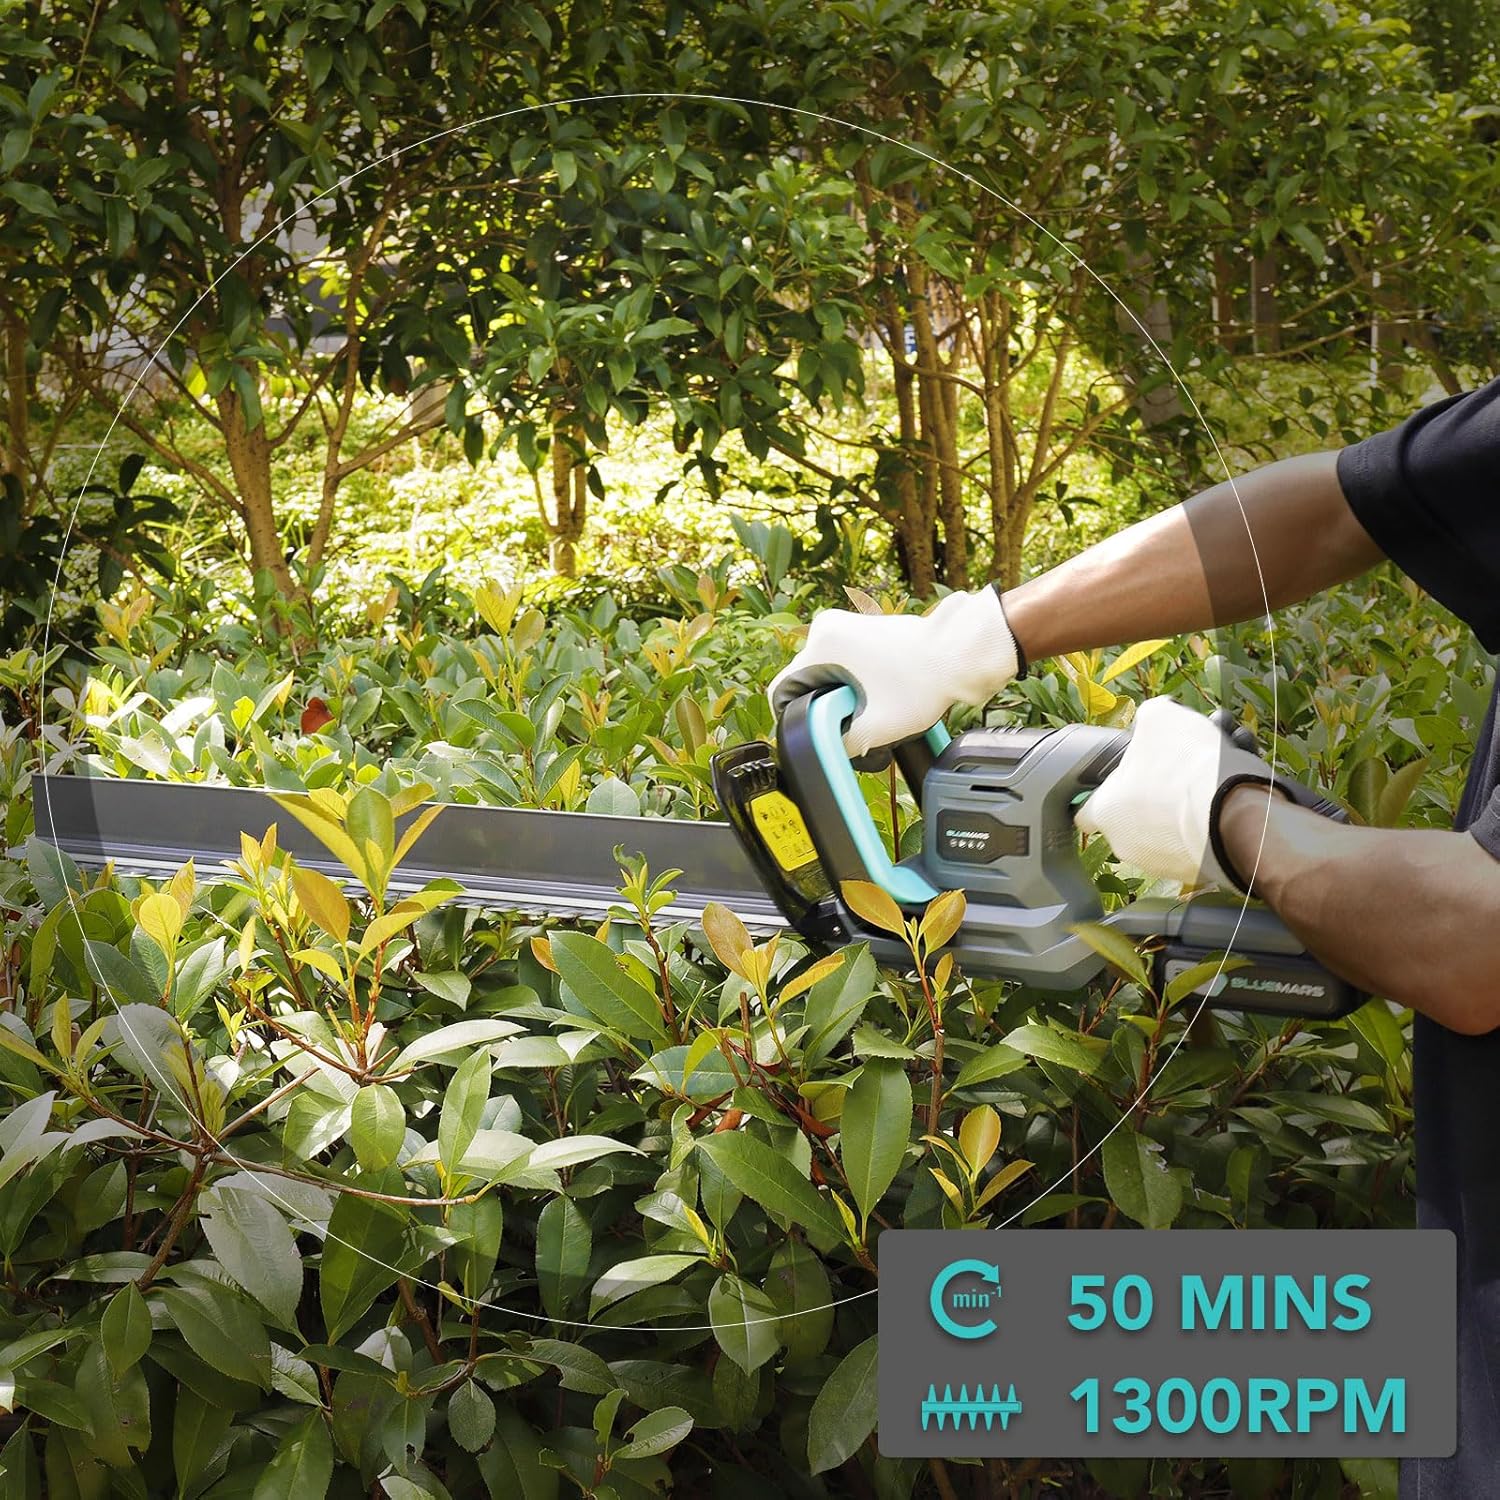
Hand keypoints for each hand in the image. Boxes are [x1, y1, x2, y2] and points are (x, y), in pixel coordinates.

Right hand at [767, 586, 1020, 757]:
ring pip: (825, 672)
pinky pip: (843, 661)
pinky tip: (878, 694)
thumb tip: (823, 752)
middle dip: (821, 706)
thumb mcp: (875, 728)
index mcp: (822, 645)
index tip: (812, 734)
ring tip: (869, 709)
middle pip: (804, 680)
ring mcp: (846, 624)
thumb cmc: (923, 683)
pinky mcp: (863, 629)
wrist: (960, 654)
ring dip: (838, 694)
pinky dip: (853, 680)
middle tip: (851, 724)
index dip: (791, 719)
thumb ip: (839, 744)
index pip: (781, 688)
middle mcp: (827, 627)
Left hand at [1074, 696, 1290, 889]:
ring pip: (1171, 827)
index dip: (1104, 790)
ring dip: (1189, 802)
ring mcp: (1160, 863)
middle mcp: (1125, 843)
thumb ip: (1148, 719)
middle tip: (1185, 766)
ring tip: (1218, 774)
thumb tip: (1152, 722)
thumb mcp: (1160, 718)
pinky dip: (1213, 820)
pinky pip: (1200, 841)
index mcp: (1105, 810)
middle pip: (1135, 813)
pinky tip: (1232, 794)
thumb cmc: (1185, 764)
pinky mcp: (1195, 872)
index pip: (1085, 810)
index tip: (1124, 777)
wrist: (1233, 810)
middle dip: (1158, 789)